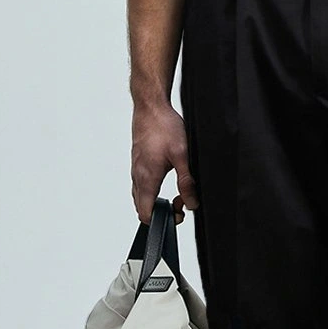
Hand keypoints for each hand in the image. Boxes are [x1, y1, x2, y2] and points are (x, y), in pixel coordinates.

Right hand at [131, 99, 198, 226]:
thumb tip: (191, 204)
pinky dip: (154, 189)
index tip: (178, 214)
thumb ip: (186, 182)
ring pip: (143, 196)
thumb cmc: (163, 127)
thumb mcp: (182, 155)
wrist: (150, 107)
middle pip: (143, 207)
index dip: (161, 221)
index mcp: (147, 178)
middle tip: (182, 202)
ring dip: (158, 200)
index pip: (145, 213)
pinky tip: (168, 177)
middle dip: (162, 212)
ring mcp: (136, 169)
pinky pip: (142, 184)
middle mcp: (138, 176)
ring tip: (178, 191)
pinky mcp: (138, 162)